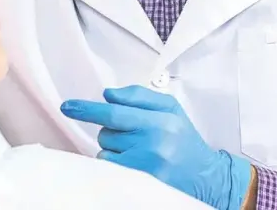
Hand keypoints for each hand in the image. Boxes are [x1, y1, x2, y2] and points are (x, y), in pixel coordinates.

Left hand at [60, 85, 251, 209]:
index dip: (88, 109)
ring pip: (106, 150)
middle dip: (107, 128)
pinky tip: (131, 161)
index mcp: (162, 119)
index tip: (69, 106)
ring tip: (136, 149)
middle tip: (110, 126)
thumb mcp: (171, 109)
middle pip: (107, 131)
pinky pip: (109, 168)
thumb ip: (139, 97)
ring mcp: (146, 165)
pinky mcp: (140, 182)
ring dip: (113, 148)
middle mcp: (154, 142)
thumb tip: (108, 95)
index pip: (116, 112)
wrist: (207, 177)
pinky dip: (114, 163)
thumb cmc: (185, 141)